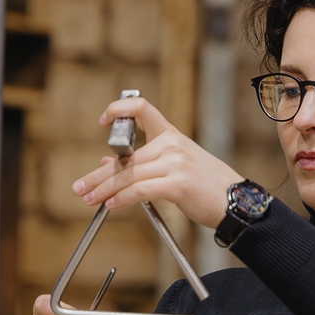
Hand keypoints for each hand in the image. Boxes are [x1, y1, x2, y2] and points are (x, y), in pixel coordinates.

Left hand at [72, 94, 243, 229]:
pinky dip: (121, 199)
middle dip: (98, 175)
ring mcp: (175, 162)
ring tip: (89, 199)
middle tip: (80, 186)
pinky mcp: (177, 183)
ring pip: (129, 175)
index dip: (118, 109)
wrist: (235, 201)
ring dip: (104, 189)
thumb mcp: (175, 166)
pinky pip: (139, 190)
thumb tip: (108, 166)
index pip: (141, 109)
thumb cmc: (206, 185)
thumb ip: (144, 164)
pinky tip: (111, 205)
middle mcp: (171, 144)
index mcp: (171, 134)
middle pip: (125, 157)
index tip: (103, 122)